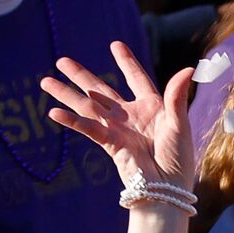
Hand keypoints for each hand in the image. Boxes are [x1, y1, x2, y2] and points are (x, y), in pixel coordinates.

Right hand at [42, 42, 196, 191]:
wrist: (167, 187)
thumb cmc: (179, 158)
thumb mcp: (179, 123)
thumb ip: (177, 96)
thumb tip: (188, 69)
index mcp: (152, 108)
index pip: (137, 79)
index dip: (126, 62)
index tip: (115, 45)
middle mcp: (131, 116)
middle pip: (101, 90)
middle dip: (81, 76)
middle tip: (61, 61)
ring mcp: (117, 129)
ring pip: (87, 106)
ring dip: (66, 94)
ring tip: (45, 81)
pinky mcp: (109, 144)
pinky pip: (87, 129)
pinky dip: (72, 121)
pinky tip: (54, 112)